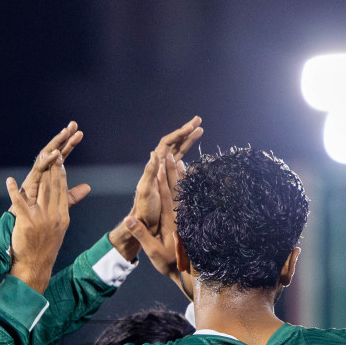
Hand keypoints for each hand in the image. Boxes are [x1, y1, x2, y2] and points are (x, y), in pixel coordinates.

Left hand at [6, 149, 71, 293]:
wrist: (35, 266)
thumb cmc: (45, 246)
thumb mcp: (60, 226)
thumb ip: (68, 205)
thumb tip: (86, 189)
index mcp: (62, 216)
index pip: (62, 189)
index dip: (60, 172)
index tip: (59, 158)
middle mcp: (54, 216)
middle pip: (53, 186)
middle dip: (54, 167)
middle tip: (53, 151)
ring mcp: (40, 219)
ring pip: (41, 190)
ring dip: (41, 173)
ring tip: (40, 159)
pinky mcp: (26, 222)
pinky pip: (19, 202)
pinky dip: (13, 190)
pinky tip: (9, 180)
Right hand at [21, 122, 90, 207]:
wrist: (28, 222)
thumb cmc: (41, 210)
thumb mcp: (61, 202)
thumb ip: (73, 194)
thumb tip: (88, 187)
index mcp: (50, 173)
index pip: (62, 155)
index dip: (70, 144)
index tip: (80, 133)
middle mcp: (43, 170)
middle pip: (54, 150)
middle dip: (63, 137)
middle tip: (73, 125)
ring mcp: (37, 174)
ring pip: (46, 155)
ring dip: (56, 143)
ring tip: (64, 133)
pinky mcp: (30, 181)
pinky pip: (38, 168)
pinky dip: (45, 160)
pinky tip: (52, 152)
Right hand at [123, 155, 194, 300]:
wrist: (189, 273)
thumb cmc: (169, 263)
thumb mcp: (153, 251)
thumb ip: (141, 234)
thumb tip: (128, 219)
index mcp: (169, 220)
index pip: (164, 195)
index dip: (161, 179)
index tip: (160, 163)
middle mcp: (179, 216)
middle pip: (175, 190)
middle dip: (172, 171)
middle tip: (170, 155)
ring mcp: (185, 218)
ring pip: (183, 194)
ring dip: (181, 177)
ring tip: (181, 161)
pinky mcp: (188, 222)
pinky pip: (188, 201)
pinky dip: (188, 189)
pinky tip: (189, 183)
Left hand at [131, 116, 201, 232]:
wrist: (146, 223)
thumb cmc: (145, 209)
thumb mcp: (146, 190)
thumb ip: (150, 172)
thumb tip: (155, 153)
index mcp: (155, 165)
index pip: (167, 143)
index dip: (179, 133)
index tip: (192, 126)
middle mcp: (160, 166)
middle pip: (174, 143)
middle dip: (186, 131)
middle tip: (199, 121)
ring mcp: (165, 172)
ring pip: (178, 151)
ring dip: (188, 140)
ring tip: (200, 130)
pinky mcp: (170, 181)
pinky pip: (180, 164)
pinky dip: (188, 155)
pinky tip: (196, 154)